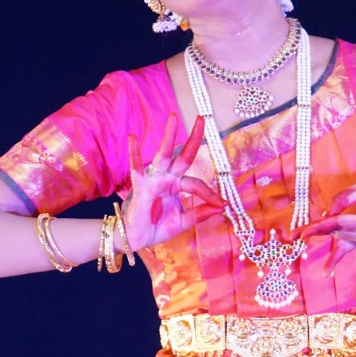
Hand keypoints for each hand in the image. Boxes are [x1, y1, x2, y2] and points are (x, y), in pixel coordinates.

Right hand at [123, 113, 226, 249]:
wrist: (136, 239)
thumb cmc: (157, 228)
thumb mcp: (183, 221)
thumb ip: (200, 213)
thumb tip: (222, 206)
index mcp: (177, 185)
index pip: (197, 184)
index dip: (210, 194)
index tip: (222, 204)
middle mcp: (167, 179)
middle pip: (183, 156)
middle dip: (193, 138)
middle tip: (202, 118)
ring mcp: (154, 180)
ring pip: (163, 155)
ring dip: (169, 136)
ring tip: (173, 117)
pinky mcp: (141, 187)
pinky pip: (137, 169)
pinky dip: (134, 154)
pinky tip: (133, 138)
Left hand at [300, 178, 355, 273]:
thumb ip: (343, 199)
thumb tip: (326, 213)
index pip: (338, 225)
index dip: (318, 228)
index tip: (301, 234)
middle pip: (336, 233)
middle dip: (316, 231)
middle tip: (291, 234)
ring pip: (340, 238)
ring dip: (324, 234)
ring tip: (297, 237)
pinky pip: (348, 250)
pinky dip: (336, 259)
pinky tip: (325, 274)